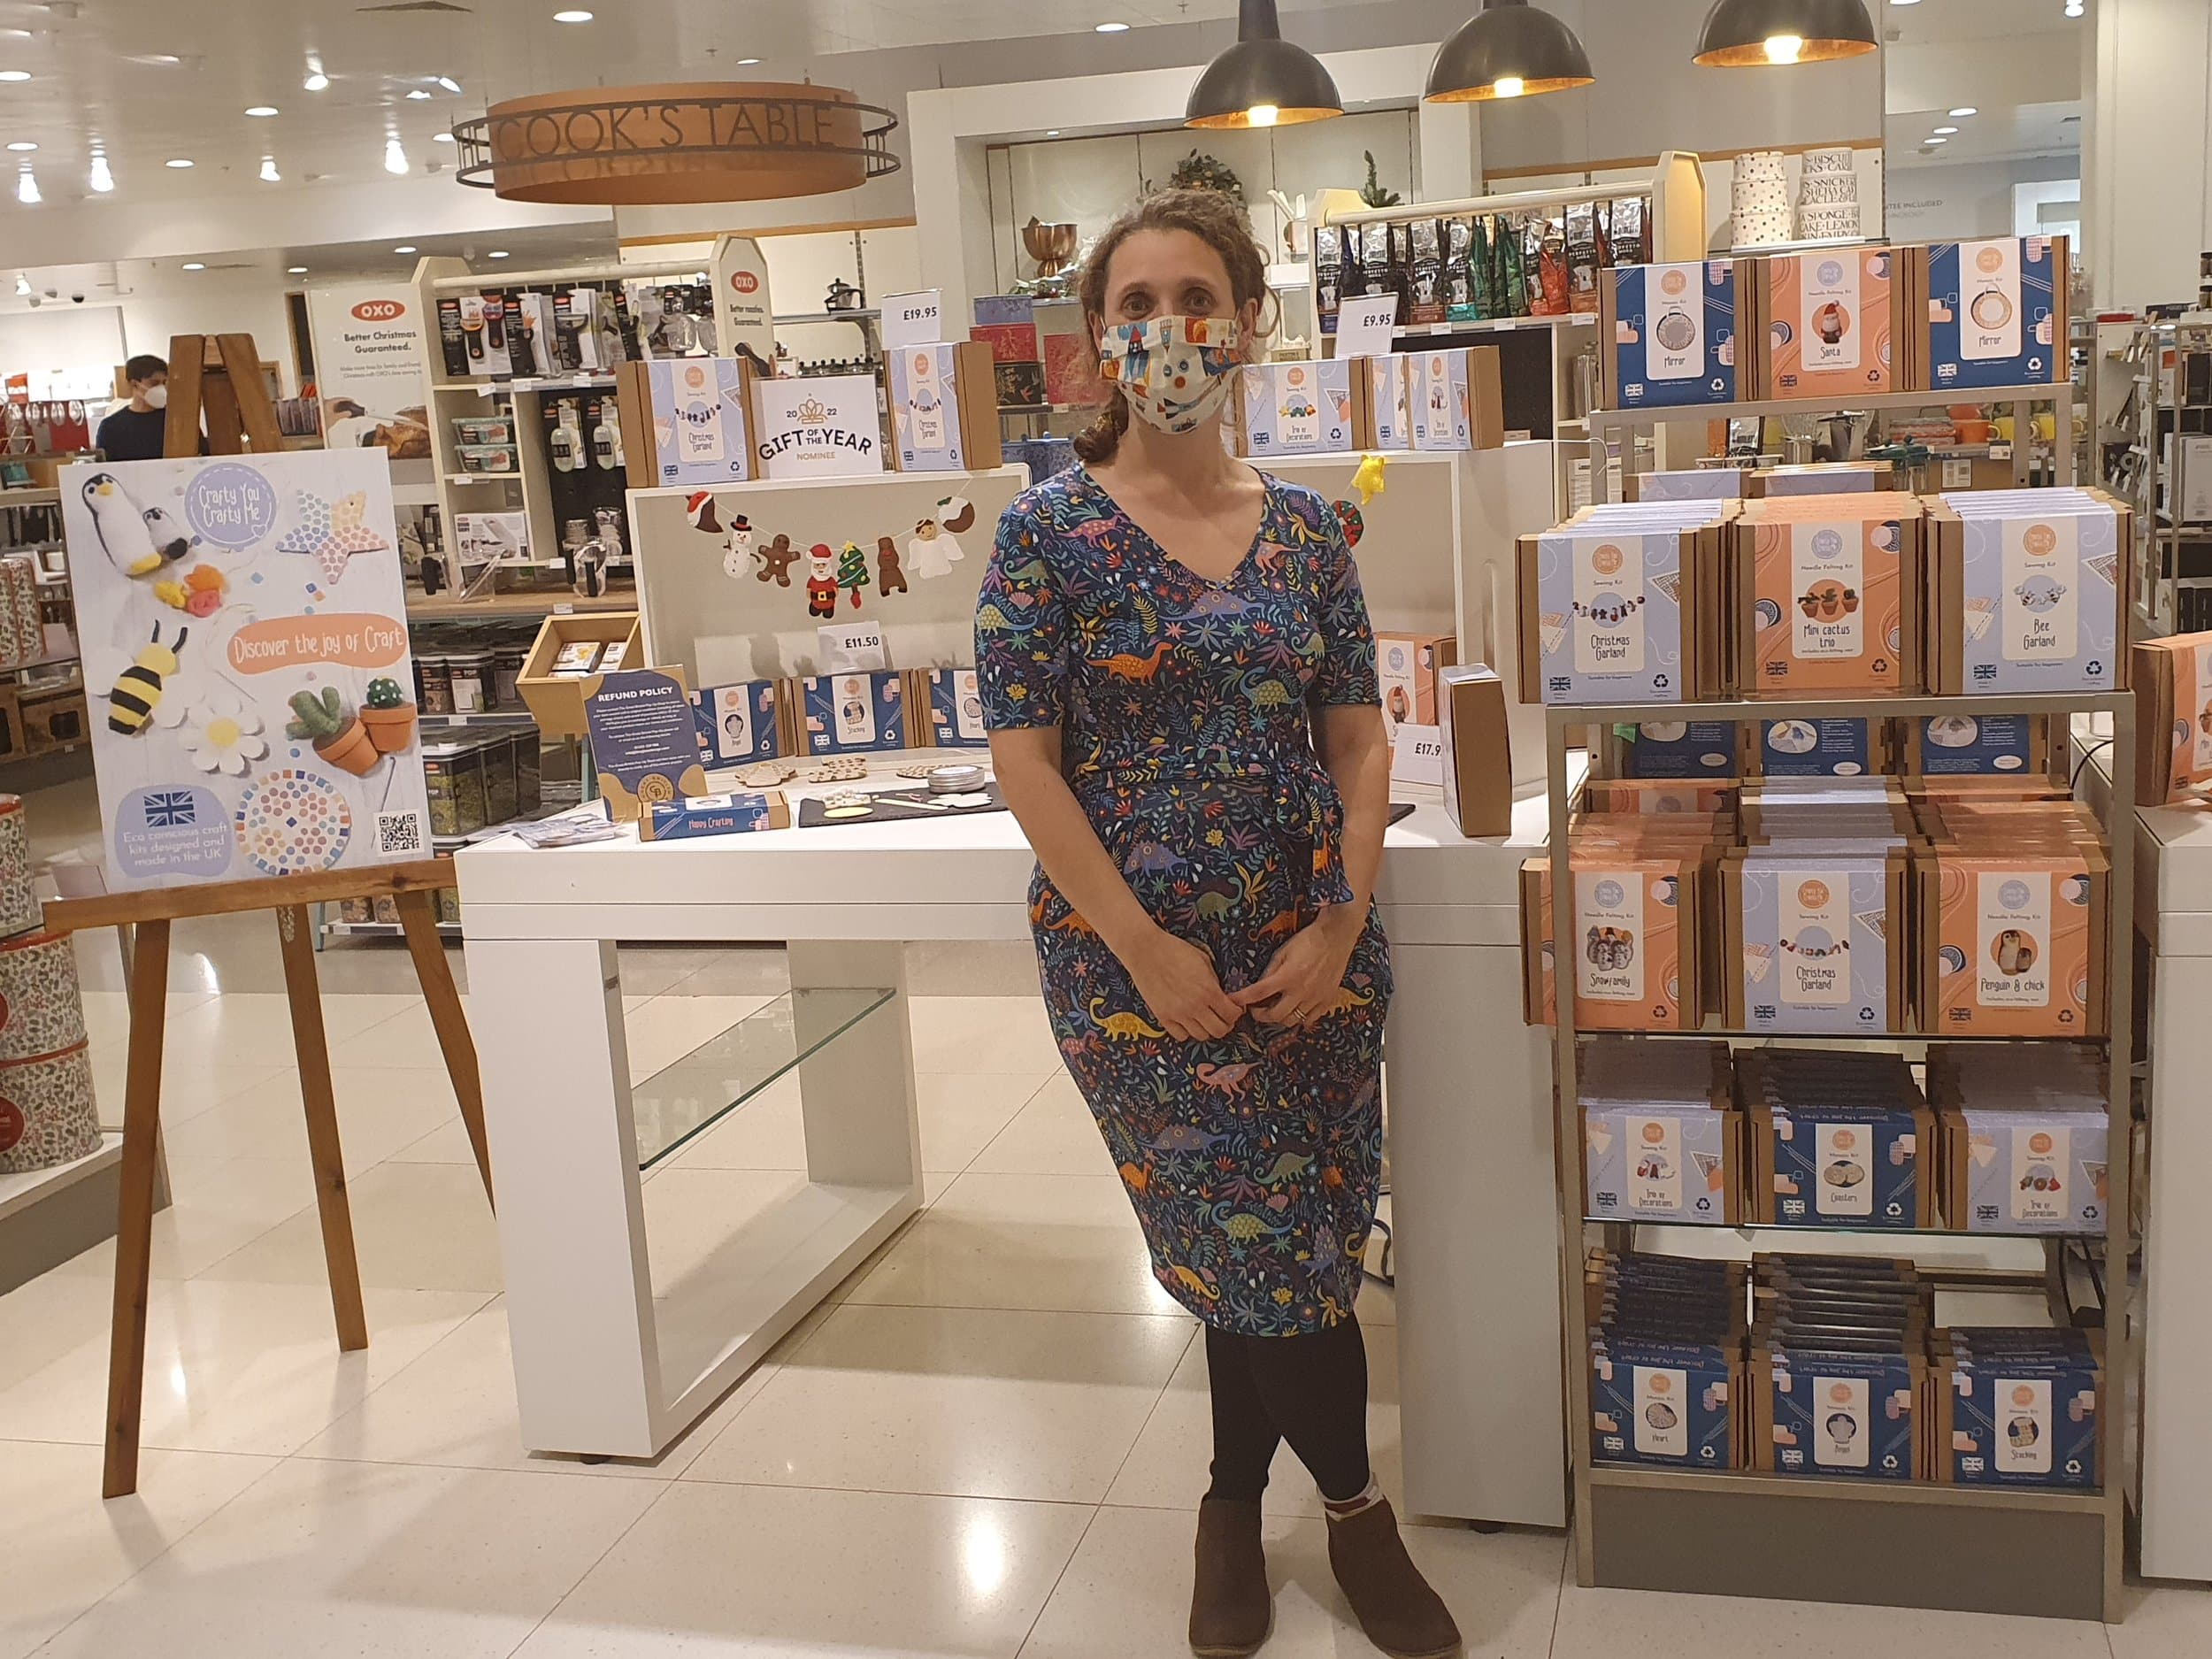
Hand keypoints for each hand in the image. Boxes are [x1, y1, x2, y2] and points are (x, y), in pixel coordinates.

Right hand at [1123, 928, 1241, 1042]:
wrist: (1146, 950)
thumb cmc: (1174, 950)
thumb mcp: (1204, 960)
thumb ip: (1215, 981)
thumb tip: (1222, 995)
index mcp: (1209, 990)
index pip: (1232, 1014)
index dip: (1236, 1012)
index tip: (1234, 1009)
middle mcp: (1195, 1006)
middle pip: (1219, 1031)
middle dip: (1225, 1024)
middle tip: (1222, 1017)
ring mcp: (1178, 1014)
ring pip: (1201, 1036)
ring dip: (1206, 1029)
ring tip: (1203, 1019)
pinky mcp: (1162, 1016)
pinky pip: (1180, 1035)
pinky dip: (1186, 1031)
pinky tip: (1187, 1021)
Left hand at [1233, 910, 1360, 1027]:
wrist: (1335, 937)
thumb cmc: (1307, 941)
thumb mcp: (1282, 952)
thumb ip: (1270, 971)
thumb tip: (1258, 987)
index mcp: (1287, 976)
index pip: (1258, 993)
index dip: (1242, 999)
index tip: (1234, 1002)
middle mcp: (1301, 991)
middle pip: (1275, 1015)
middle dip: (1260, 1015)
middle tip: (1255, 1010)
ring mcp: (1315, 998)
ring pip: (1292, 1020)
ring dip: (1279, 1018)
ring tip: (1275, 1010)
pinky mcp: (1327, 1000)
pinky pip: (1310, 1020)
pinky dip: (1300, 1019)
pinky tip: (1295, 1010)